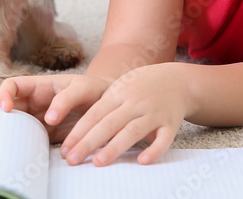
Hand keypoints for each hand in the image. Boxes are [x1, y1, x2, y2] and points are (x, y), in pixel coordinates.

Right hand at [0, 74, 109, 142]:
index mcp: (38, 86)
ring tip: (22, 150)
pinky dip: (31, 150)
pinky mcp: (48, 137)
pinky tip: (35, 158)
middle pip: (10, 112)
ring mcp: (39, 121)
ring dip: (18, 139)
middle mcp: (35, 104)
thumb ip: (66, 99)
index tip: (7, 109)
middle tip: (10, 137)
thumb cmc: (94, 90)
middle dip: (7, 124)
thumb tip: (48, 119)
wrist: (108, 106)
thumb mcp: (82, 88)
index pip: (11, 86)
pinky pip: (33, 143)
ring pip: (19, 130)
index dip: (4, 95)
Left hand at [60, 63, 188, 166]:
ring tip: (98, 162)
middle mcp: (135, 103)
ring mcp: (153, 113)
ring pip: (133, 131)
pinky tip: (142, 161)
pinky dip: (154, 150)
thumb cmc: (140, 87)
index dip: (79, 132)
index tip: (65, 149)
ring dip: (115, 147)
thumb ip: (102, 107)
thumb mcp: (119, 89)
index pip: (94, 114)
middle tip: (72, 160)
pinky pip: (164, 139)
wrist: (176, 80)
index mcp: (118, 93)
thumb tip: (77, 133)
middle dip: (88, 142)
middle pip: (109, 124)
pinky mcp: (171, 124)